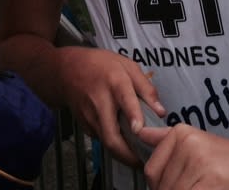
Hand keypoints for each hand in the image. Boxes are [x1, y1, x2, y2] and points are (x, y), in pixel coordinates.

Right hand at [56, 47, 162, 165]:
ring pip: (107, 143)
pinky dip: (114, 145)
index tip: (139, 130)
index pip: (124, 100)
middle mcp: (100, 102)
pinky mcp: (85, 126)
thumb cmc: (100, 65)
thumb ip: (146, 88)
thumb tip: (160, 111)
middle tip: (144, 162)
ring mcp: (90, 116)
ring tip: (139, 157)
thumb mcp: (127, 66)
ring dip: (123, 154)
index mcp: (115, 82)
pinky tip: (124, 143)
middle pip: (111, 136)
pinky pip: (102, 139)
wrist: (67, 70)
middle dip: (128, 155)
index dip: (133, 116)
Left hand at [140, 125, 228, 189]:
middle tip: (199, 186)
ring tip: (206, 188)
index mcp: (181, 134)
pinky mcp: (211, 181)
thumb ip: (165, 140)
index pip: (152, 172)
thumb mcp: (197, 143)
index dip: (163, 186)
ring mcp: (199, 163)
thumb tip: (139, 132)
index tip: (184, 183)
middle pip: (162, 187)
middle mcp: (188, 144)